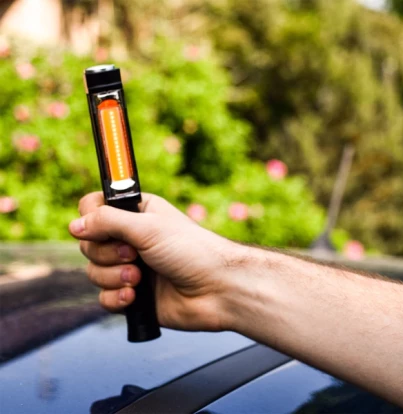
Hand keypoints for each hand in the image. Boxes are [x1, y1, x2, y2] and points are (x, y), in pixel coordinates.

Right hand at [69, 192, 237, 331]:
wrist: (217, 289)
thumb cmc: (191, 250)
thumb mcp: (147, 227)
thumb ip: (108, 221)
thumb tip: (75, 225)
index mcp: (136, 214)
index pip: (94, 208)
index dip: (91, 218)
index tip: (101, 227)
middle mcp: (130, 239)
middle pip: (89, 244)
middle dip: (107, 253)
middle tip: (133, 254)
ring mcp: (130, 268)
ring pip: (93, 272)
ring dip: (114, 276)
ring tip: (140, 278)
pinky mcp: (133, 295)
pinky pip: (104, 297)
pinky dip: (117, 298)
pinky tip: (135, 297)